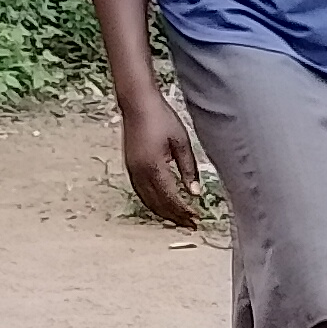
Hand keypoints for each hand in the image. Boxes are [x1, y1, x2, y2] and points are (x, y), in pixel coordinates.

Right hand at [120, 92, 203, 226]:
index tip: (196, 218)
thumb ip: (189, 169)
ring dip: (163, 212)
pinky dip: (152, 203)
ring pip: (147, 201)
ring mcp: (132, 170)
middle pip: (158, 204)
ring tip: (179, 219)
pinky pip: (141, 192)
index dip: (183, 211)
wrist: (137, 104)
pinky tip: (163, 205)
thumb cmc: (161, 118)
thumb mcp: (182, 142)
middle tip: (190, 224)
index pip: (171, 198)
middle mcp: (140, 172)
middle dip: (175, 216)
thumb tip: (195, 192)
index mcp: (154, 167)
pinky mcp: (130, 167)